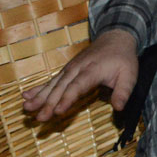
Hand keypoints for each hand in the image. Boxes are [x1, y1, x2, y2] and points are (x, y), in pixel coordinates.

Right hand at [22, 29, 138, 120]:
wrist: (115, 38)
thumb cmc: (123, 59)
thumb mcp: (130, 75)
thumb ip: (123, 92)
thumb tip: (118, 108)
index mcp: (93, 70)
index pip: (78, 86)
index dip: (67, 98)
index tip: (58, 111)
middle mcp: (77, 69)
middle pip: (61, 87)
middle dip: (49, 103)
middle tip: (39, 117)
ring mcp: (70, 69)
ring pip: (53, 84)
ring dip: (39, 97)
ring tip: (26, 108)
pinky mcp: (66, 71)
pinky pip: (51, 80)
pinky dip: (38, 88)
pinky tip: (26, 96)